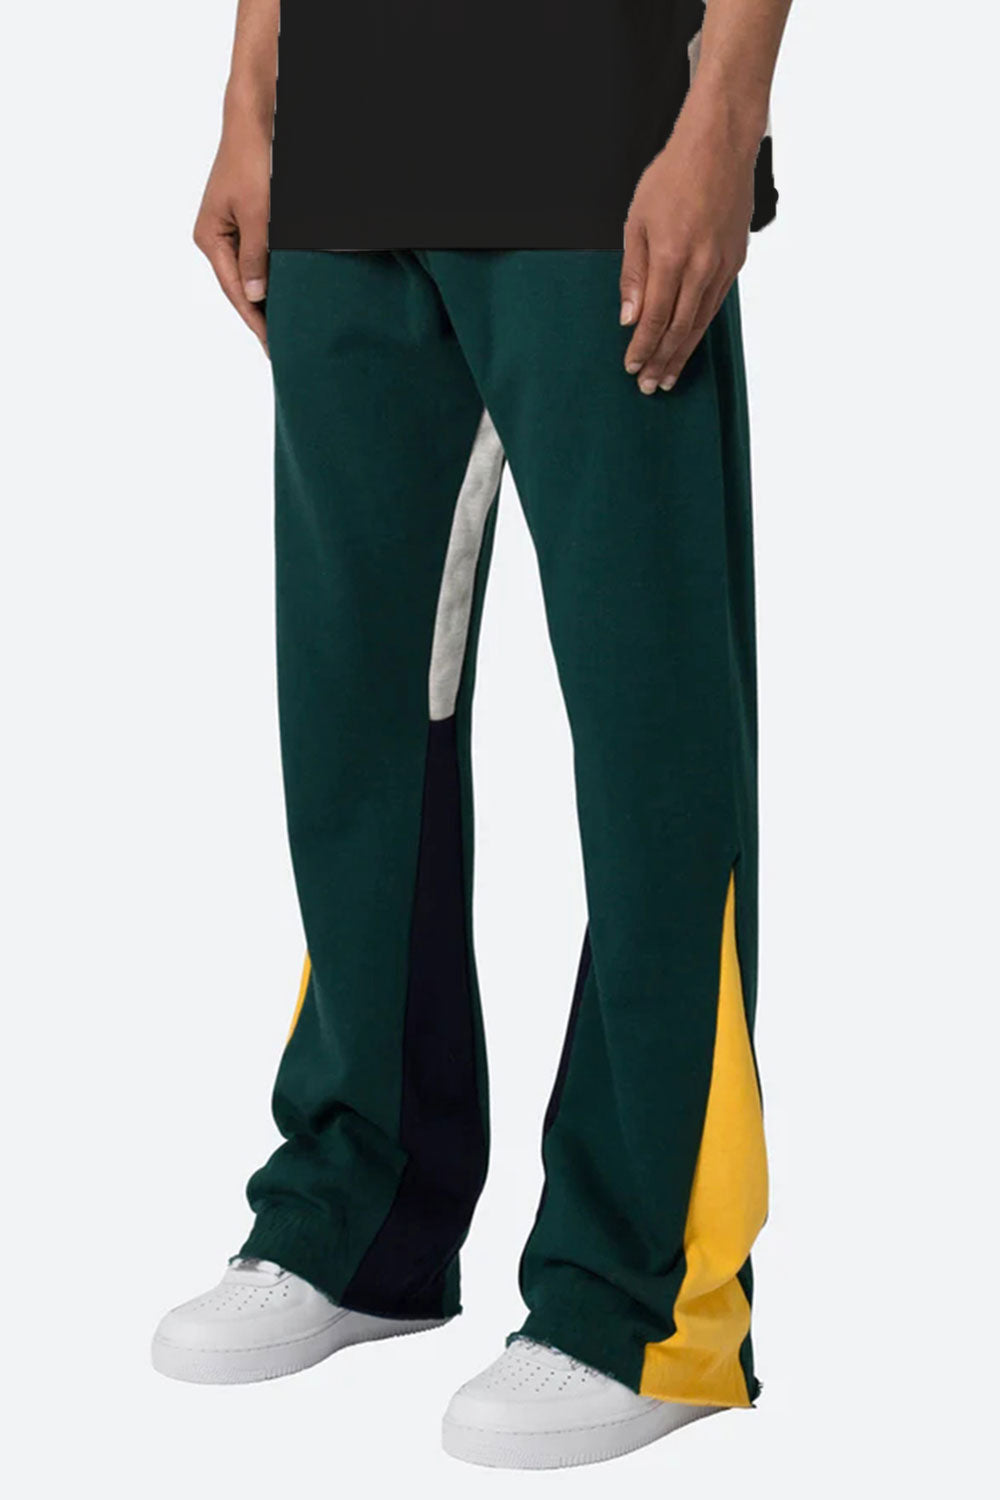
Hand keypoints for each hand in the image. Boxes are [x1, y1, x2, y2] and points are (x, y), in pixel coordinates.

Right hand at [193, 123, 270, 351]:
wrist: (257, 120)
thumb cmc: (253, 161)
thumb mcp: (259, 213)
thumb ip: (256, 256)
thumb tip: (255, 296)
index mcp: (211, 239)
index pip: (234, 291)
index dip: (255, 320)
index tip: (273, 347)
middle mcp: (216, 238)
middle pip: (240, 288)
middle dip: (261, 316)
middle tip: (284, 348)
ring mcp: (230, 231)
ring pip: (251, 275)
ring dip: (268, 299)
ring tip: (287, 329)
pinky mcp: (245, 222)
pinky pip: (258, 259)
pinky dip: (272, 277)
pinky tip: (287, 295)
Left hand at [620, 114, 757, 393]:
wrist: (720, 146)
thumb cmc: (673, 176)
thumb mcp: (636, 221)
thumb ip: (633, 274)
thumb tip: (629, 317)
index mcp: (670, 257)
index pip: (653, 318)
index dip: (642, 347)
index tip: (631, 367)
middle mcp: (700, 267)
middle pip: (678, 329)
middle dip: (661, 361)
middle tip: (649, 386)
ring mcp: (721, 266)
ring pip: (700, 323)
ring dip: (682, 354)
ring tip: (669, 376)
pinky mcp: (735, 262)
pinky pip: (715, 305)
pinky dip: (701, 330)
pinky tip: (690, 343)